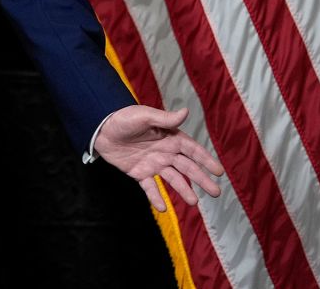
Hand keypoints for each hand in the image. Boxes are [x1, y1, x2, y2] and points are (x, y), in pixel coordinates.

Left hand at [94, 105, 223, 211]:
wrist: (100, 128)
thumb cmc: (123, 118)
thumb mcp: (144, 116)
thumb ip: (165, 118)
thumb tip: (186, 112)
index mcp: (170, 137)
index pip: (192, 150)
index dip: (206, 160)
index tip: (219, 172)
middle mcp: (165, 152)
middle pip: (187, 167)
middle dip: (201, 179)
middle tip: (215, 192)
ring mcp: (153, 163)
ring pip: (173, 179)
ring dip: (183, 190)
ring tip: (194, 202)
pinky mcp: (139, 173)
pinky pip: (150, 187)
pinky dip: (156, 197)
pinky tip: (163, 208)